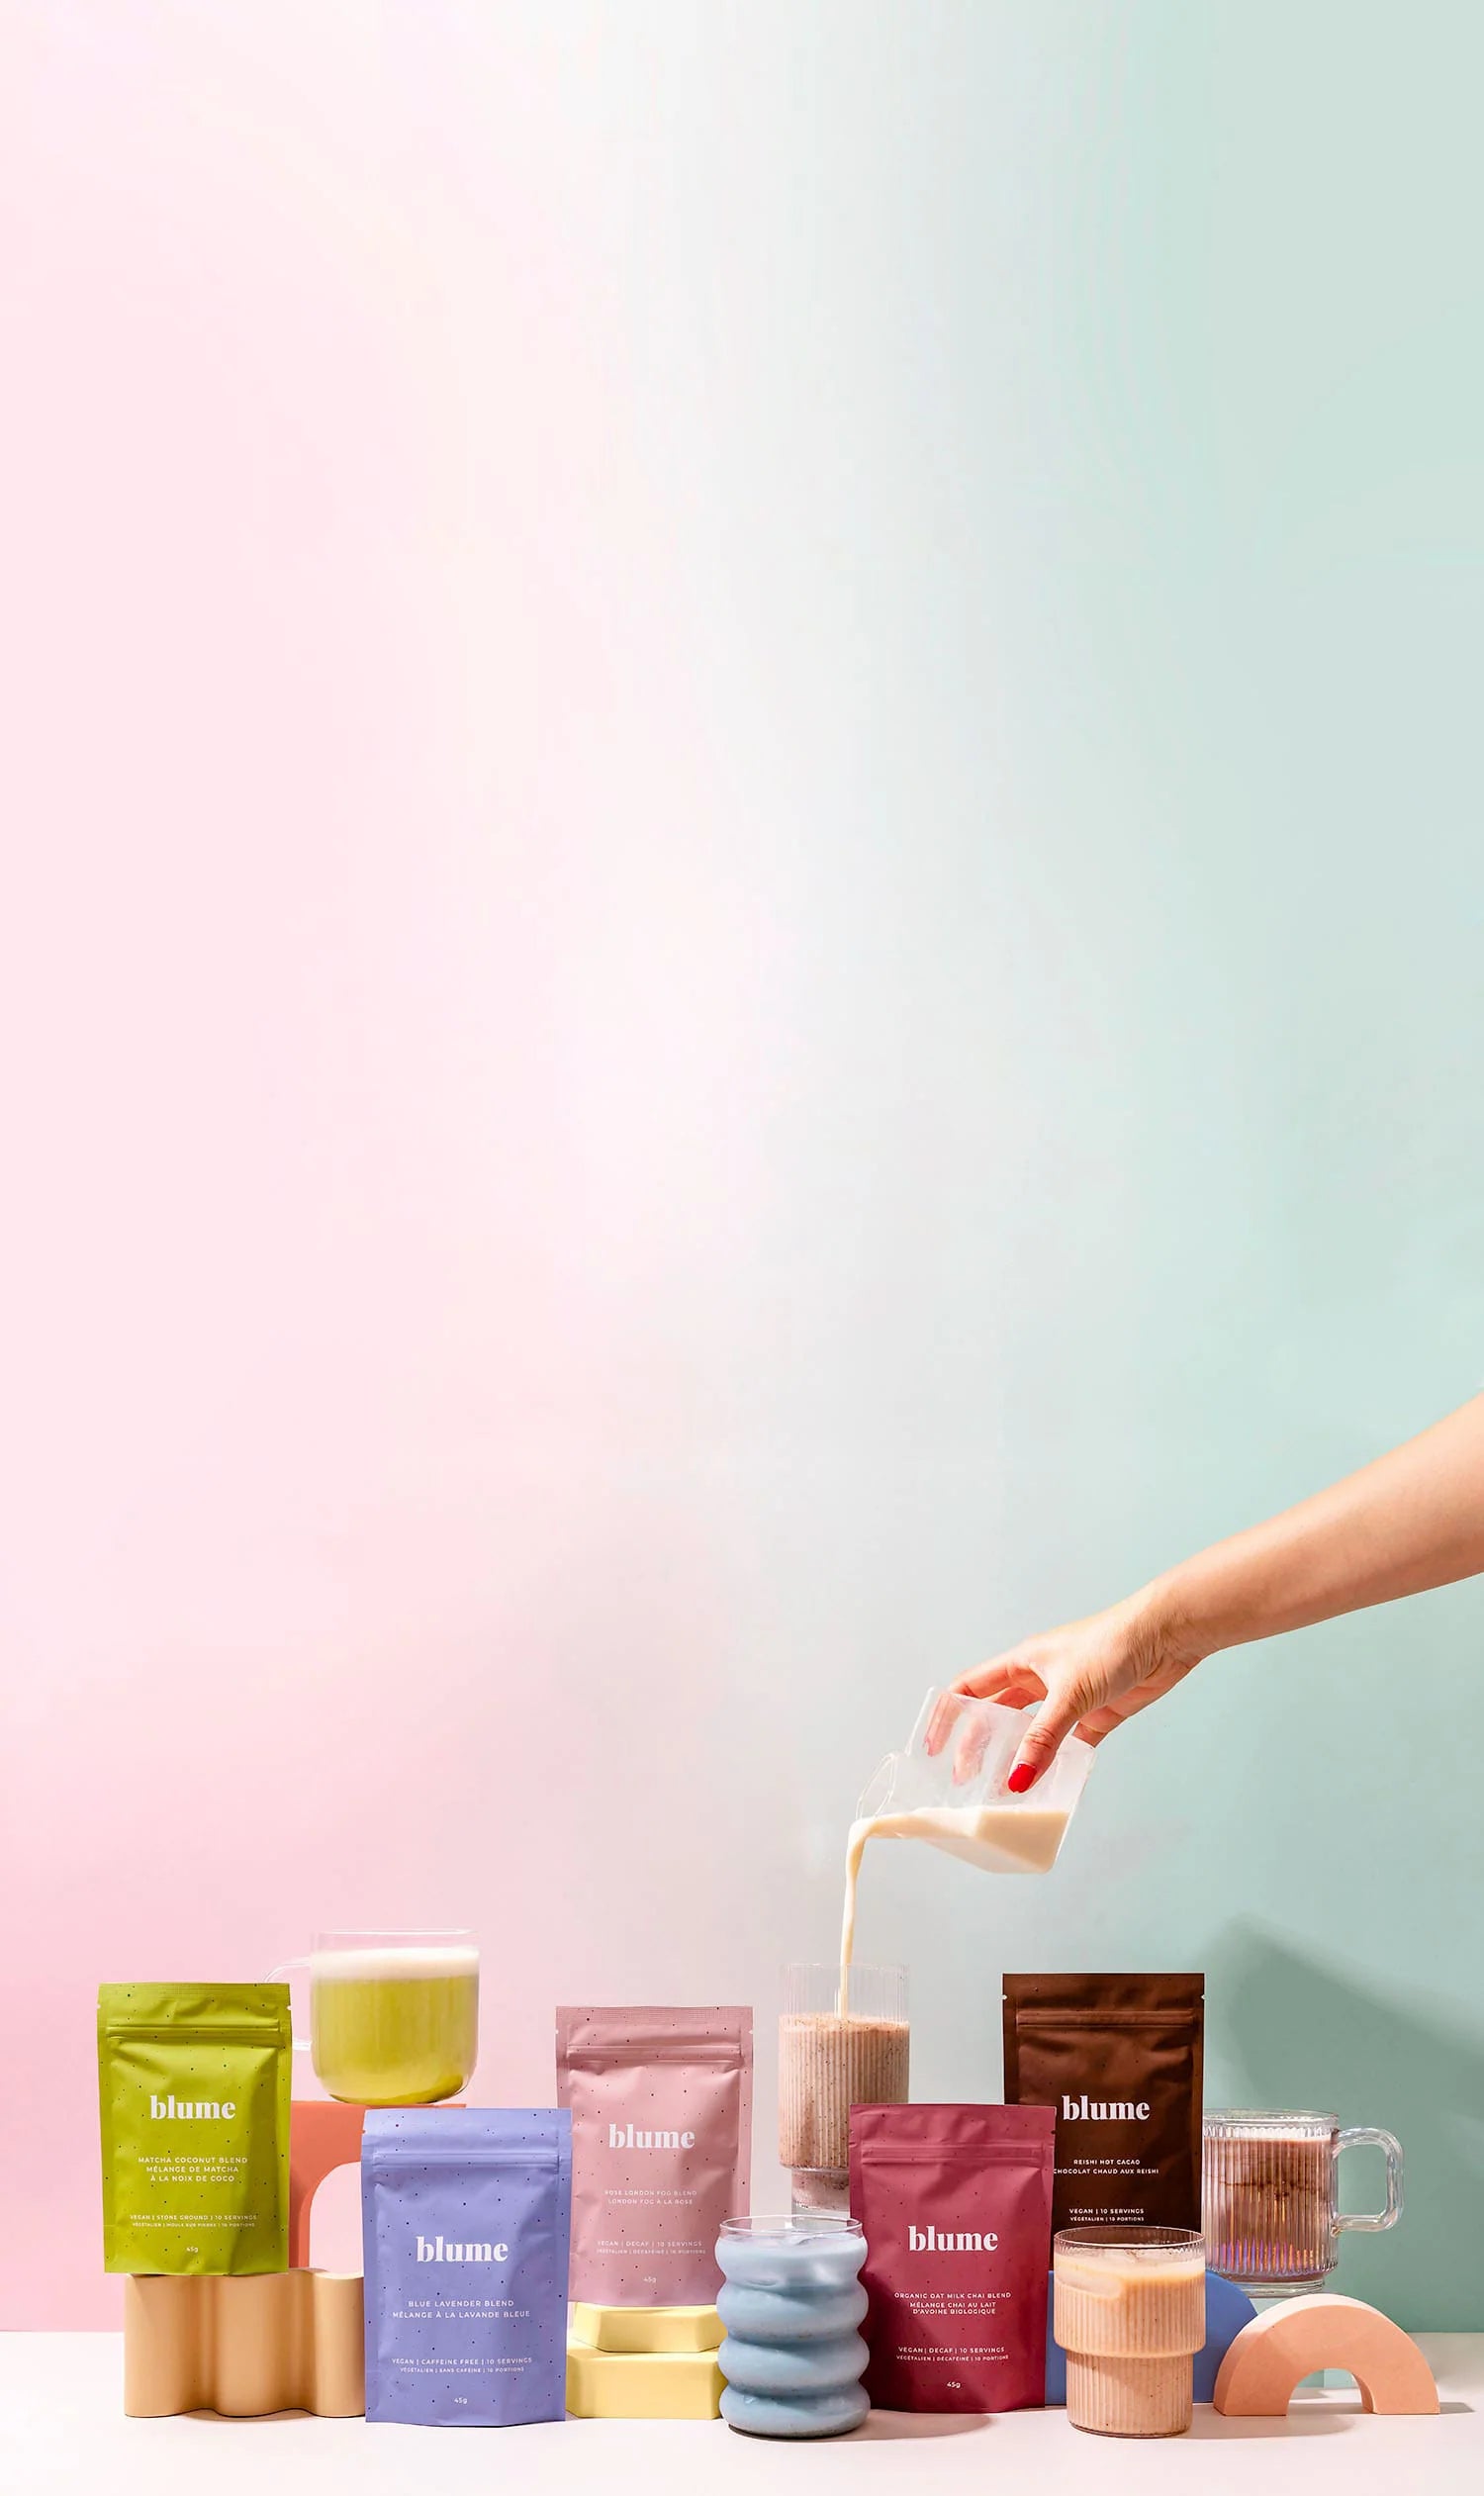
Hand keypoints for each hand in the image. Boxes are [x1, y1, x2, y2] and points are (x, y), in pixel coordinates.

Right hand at [931, 1589, 1203, 1789]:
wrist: (1165, 1635)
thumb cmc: (1112, 1643)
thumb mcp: (1069, 1693)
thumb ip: (1042, 1738)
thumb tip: (1017, 1778)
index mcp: (1022, 1663)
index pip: (971, 1689)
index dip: (949, 1715)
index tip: (933, 1747)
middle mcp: (1040, 1679)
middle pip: (998, 1716)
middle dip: (979, 1747)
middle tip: (969, 1781)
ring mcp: (1068, 1697)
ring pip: (1033, 1733)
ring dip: (1020, 1758)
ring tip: (1006, 1790)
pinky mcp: (1097, 1713)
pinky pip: (1070, 1745)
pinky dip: (1061, 1765)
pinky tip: (1053, 1785)